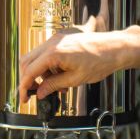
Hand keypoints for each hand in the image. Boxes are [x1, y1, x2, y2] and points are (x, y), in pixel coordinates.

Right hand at [18, 27, 139, 103]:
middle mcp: (52, 43)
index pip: (29, 71)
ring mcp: (56, 39)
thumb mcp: (75, 79)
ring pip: (36, 58)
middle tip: (33, 94)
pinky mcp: (61, 40)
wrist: (115, 48)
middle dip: (27, 79)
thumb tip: (40, 93)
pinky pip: (47, 54)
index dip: (24, 87)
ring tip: (55, 87)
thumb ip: (54, 85)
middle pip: (27, 61)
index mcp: (54, 53)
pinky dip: (48, 67)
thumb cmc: (99, 62)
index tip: (24, 99)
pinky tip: (60, 77)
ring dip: (40, 74)